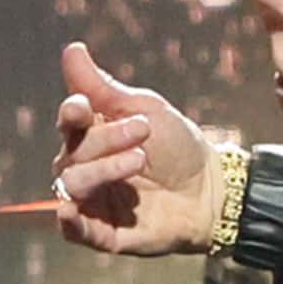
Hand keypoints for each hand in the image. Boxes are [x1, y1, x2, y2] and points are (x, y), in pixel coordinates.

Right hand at [53, 43, 225, 257]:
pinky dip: (69, 222)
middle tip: (143, 130)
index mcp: (94, 135)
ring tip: (138, 160)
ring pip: (72, 186)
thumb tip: (71, 49)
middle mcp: (87, 168)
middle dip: (106, 139)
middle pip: (74, 152)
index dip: (72, 114)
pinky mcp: (105, 234)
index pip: (69, 122)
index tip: (83, 107)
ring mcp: (95, 202)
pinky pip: (76, 231)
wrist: (213, 189)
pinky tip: (69, 212)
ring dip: (101, 170)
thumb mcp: (145, 110)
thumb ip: (103, 86)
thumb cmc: (179, 147)